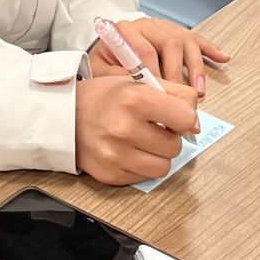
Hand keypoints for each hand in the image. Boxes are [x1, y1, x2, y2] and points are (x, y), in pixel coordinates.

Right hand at [74, 71, 199, 184]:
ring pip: (163, 167)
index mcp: (135, 100)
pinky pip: (144, 177)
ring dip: (157, 155)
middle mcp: (125, 129)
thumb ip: (174, 93)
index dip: (183, 117)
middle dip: (169, 137)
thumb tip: (195, 123)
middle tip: (152, 127)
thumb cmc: (103, 97)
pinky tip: (127, 151)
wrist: (64, 116)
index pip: (185, 117)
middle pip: (175, 146)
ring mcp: (116, 155)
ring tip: (142, 141)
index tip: (173, 116)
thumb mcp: (137, 81)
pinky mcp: (111, 174)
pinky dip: (141, 166)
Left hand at [88, 16, 231, 96]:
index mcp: (127, 31)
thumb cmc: (107, 62)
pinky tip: (223, 58)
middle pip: (170, 43)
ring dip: (195, 68)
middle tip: (179, 97)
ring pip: (187, 41)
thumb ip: (114, 76)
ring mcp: (166, 28)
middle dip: (177, 73)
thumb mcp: (101, 69)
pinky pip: (198, 39)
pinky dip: (211, 50)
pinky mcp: (179, 34)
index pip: (144, 48)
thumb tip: (137, 88)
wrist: (108, 50)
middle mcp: (149, 25)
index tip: (158, 92)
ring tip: (198, 92)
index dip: (152, 72)